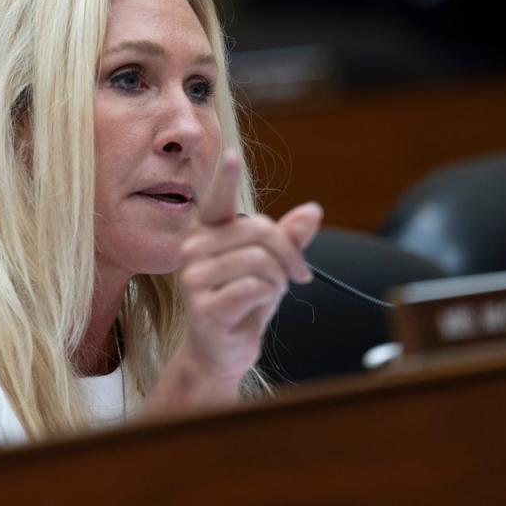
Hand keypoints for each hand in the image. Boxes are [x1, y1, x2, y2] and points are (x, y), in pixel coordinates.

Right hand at [176, 150, 322, 388]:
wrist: (222, 351)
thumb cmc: (244, 301)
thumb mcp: (271, 266)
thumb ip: (288, 238)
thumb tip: (313, 211)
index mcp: (207, 232)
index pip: (218, 199)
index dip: (226, 177)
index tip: (232, 154)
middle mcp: (192, 248)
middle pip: (260, 231)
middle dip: (289, 254)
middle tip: (299, 275)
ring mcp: (193, 277)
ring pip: (260, 260)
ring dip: (278, 279)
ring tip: (271, 293)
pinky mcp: (202, 305)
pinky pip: (254, 287)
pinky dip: (268, 297)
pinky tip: (257, 306)